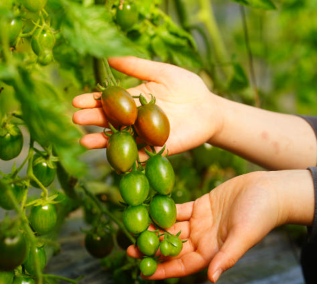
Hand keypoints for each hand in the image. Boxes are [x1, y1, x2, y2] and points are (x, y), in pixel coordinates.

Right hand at [72, 56, 221, 154]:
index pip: (111, 102)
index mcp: (135, 101)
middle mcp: (137, 120)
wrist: (209, 107)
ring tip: (85, 141)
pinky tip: (115, 161)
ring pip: (122, 140)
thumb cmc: (188, 87)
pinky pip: (142, 155)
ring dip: (103, 142)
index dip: (94, 101)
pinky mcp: (160, 148)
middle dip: (93, 120)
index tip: (76, 100)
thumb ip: (138, 66)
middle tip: (75, 119)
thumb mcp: (162, 72)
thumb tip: (109, 58)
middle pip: (111, 121)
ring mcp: (147, 136)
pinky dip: (130, 159)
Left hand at [127, 170, 313, 282]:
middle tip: (130, 247)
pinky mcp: (201, 205)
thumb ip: (227, 256)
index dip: (163, 269)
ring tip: (135, 228)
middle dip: (152, 248)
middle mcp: (203, 239)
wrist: (268, 191)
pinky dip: (164, 210)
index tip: (143, 270)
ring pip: (172, 228)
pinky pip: (178, 210)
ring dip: (155, 228)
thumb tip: (211, 278)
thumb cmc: (260, 215)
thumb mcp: (243, 236)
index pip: (183, 265)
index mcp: (212, 251)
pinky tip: (150, 208)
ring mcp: (200, 222)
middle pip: (173, 247)